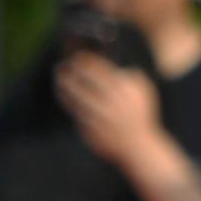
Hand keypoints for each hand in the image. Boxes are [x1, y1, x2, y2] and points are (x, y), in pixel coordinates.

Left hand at [56, 57, 173, 179]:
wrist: (137, 145)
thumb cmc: (140, 113)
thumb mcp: (142, 90)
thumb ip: (129, 75)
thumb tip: (110, 63)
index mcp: (123, 90)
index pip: (100, 70)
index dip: (85, 61)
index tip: (77, 55)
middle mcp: (109, 103)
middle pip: (83, 82)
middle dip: (71, 71)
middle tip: (62, 64)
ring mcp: (98, 118)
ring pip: (75, 97)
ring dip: (65, 85)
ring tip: (59, 76)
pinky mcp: (89, 130)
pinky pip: (74, 111)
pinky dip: (67, 100)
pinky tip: (63, 93)